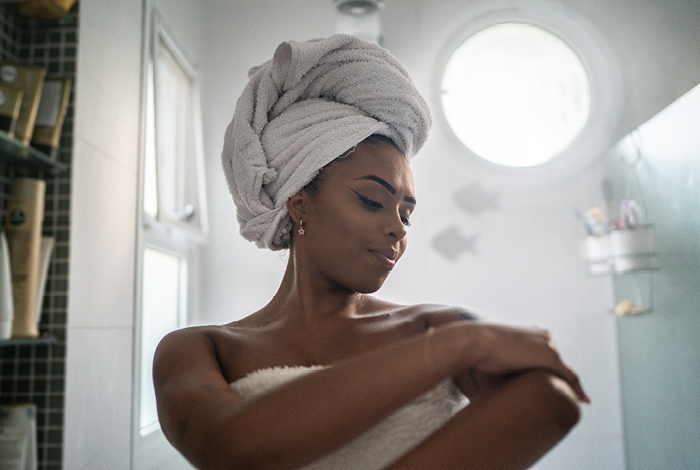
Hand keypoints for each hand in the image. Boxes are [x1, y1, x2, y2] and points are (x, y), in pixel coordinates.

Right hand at [459, 323, 589, 402]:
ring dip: (572, 386)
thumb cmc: (479, 351)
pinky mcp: (551, 358)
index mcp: (532, 332)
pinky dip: (577, 390)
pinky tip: (583, 401)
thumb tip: (499, 382)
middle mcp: (545, 337)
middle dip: (565, 379)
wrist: (477, 341)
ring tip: (579, 402)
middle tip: (573, 397)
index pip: (548, 354)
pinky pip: (570, 377)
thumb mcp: (495, 356)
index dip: (553, 370)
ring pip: (566, 371)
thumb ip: (506, 365)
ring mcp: (550, 347)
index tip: (556, 382)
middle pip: (560, 363)